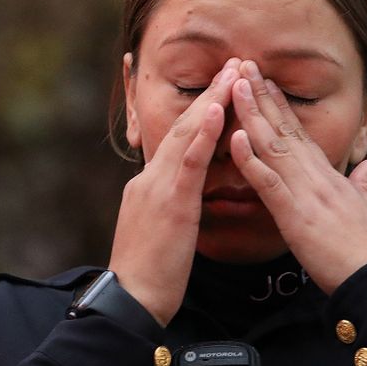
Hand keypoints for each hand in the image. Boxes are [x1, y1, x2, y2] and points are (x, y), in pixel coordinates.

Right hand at [108, 58, 239, 325]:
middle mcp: (151, 179)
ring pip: (186, 135)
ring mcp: (158, 189)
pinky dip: (203, 134)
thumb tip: (182, 195)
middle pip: (184, 127)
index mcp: (150, 186)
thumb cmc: (148, 277)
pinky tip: (218, 111)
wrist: (130, 302)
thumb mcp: (160, 232)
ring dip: (212, 101)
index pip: (179, 140)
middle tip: (236, 63)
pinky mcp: (170, 205)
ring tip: (234, 73)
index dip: (203, 110)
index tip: (224, 85)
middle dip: (212, 93)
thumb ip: (170, 206)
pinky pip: (189, 163)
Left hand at [228, 61, 366, 293]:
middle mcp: (316, 176)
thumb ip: (364, 186)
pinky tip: (237, 136)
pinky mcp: (295, 215)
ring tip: (234, 84)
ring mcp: (306, 192)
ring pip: (273, 145)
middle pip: (284, 129)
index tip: (266, 82)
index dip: (281, 106)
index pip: (300, 134)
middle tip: (243, 65)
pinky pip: (269, 182)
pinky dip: (251, 159)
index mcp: (329, 176)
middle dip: (261, 96)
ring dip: (252, 113)